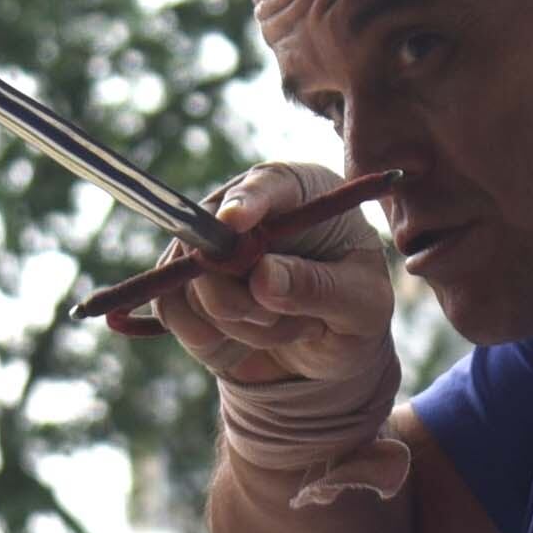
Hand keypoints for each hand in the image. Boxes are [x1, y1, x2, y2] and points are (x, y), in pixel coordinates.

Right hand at [114, 161, 395, 397]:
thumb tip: (263, 276)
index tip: (234, 224)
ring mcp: (210, 246)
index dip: (248, 201)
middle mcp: (249, 209)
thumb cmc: (354, 310)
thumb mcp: (361, 304)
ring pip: (190, 284)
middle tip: (282, 319)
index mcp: (302, 193)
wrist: (329, 349)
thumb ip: (318, 287)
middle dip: (242, 296)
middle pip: (210, 239)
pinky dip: (210, 339)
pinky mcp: (185, 285)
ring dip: (239, 325)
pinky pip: (172, 310)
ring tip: (285, 328)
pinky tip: (247, 340)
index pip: (268, 183)